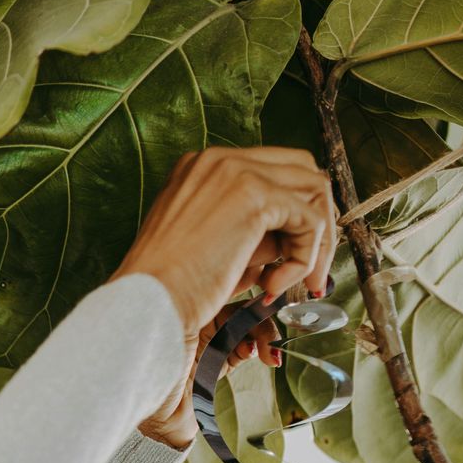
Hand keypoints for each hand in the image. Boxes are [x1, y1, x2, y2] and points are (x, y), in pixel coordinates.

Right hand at [108, 146, 337, 444]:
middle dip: (316, 222)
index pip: (273, 170)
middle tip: (311, 273)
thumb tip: (294, 235)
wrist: (146, 303)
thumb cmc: (168, 289)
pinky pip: (309, 220)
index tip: (293, 260)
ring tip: (291, 285)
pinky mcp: (254, 195)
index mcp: (201, 168)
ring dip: (315, 244)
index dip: (293, 214)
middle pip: (302, 172)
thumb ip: (244, 227)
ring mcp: (236, 171)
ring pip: (313, 193)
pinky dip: (304, 258)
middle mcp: (218, 159)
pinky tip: (272, 286)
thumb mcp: (207, 245)